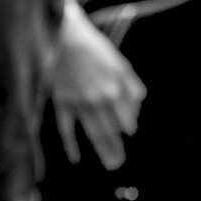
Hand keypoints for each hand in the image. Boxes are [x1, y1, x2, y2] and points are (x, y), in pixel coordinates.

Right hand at [48, 0, 142, 170]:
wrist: (62, 36)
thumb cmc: (93, 48)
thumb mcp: (119, 62)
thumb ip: (132, 85)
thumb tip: (138, 106)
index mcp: (114, 89)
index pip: (126, 118)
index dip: (128, 128)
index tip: (128, 135)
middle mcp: (98, 100)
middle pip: (110, 130)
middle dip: (116, 148)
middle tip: (119, 164)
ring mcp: (78, 103)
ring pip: (93, 132)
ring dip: (102, 149)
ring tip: (110, 164)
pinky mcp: (61, 101)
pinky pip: (66, 127)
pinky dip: (71, 144)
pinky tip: (75, 158)